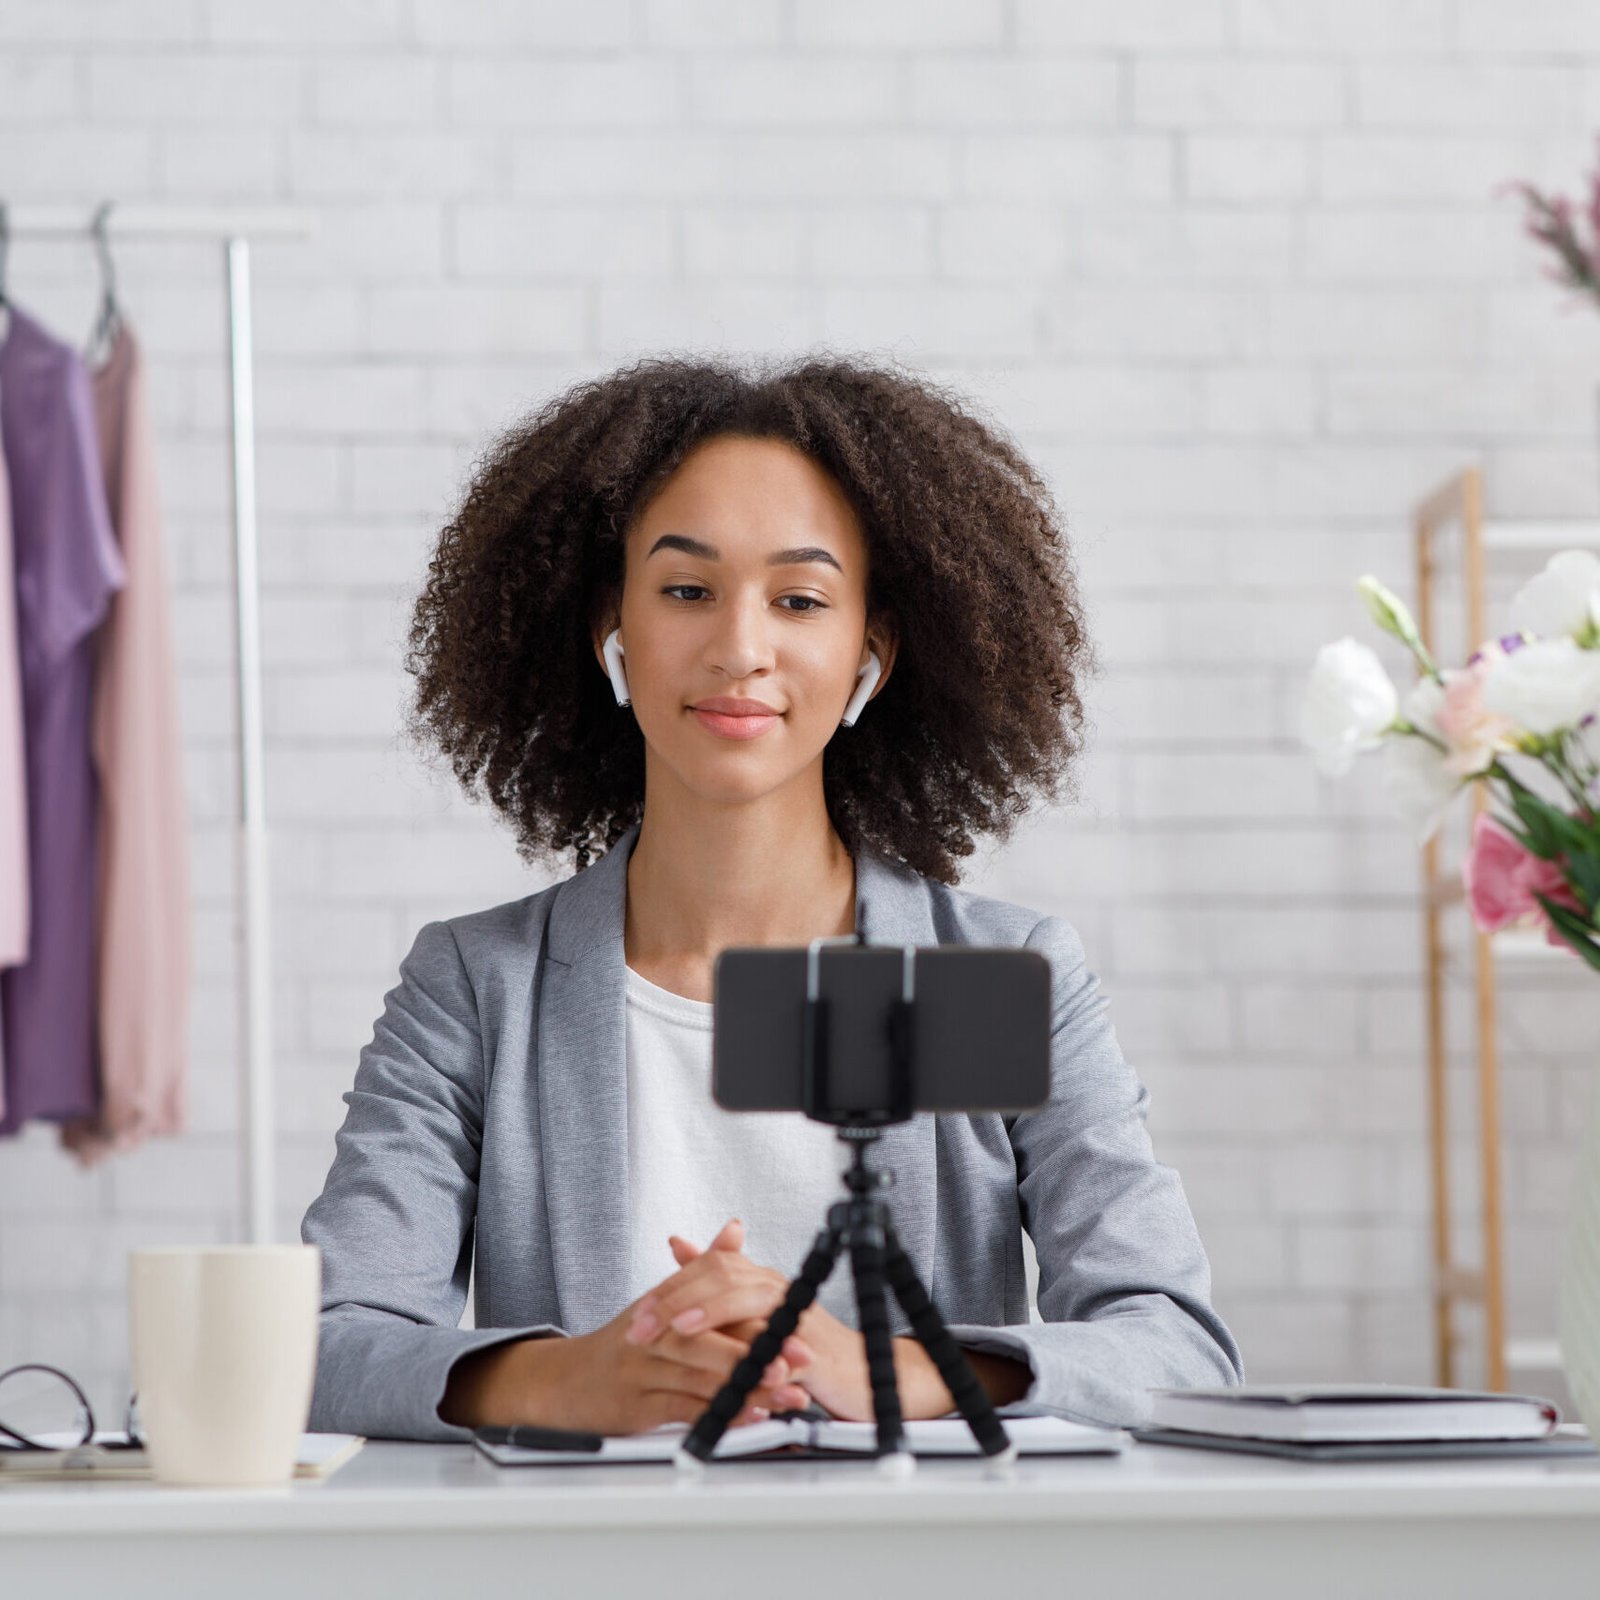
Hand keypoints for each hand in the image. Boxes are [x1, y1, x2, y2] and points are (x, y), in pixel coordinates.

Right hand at [515, 1261, 808, 1435]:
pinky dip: (718, 1414)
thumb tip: (735, 1229)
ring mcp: (641, 1372)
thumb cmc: (623, 1343)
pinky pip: (683, 1411)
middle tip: (796, 1361)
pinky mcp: (635, 1408)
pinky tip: (746, 1417)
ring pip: (701, 1380)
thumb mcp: (660, 1297)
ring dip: (747, 1389)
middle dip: (757, 1353)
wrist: (565, 1381)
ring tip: (784, 1393)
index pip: (712, 1304)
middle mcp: (650, 1336)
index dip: (756, 1316)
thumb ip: (702, 1266)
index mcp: (662, 1305)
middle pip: (708, 1342)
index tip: (793, 1324)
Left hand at [630, 1217, 921, 1422]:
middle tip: (643, 1325)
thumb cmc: (804, 1345)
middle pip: (724, 1276)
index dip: (671, 1288)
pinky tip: (729, 1367)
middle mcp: (777, 1288)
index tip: (638, 1313)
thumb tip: (678, 1244)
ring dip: (710, 1314)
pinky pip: (779, 1347)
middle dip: (679, 1299)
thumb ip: (716, 1282)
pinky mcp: (813, 1349)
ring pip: (749, 1299)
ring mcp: (796, 1315)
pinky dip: (752, 1356)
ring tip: (676, 1331)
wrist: (862, 1372)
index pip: (709, 1268)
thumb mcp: (752, 1314)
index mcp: (759, 1279)